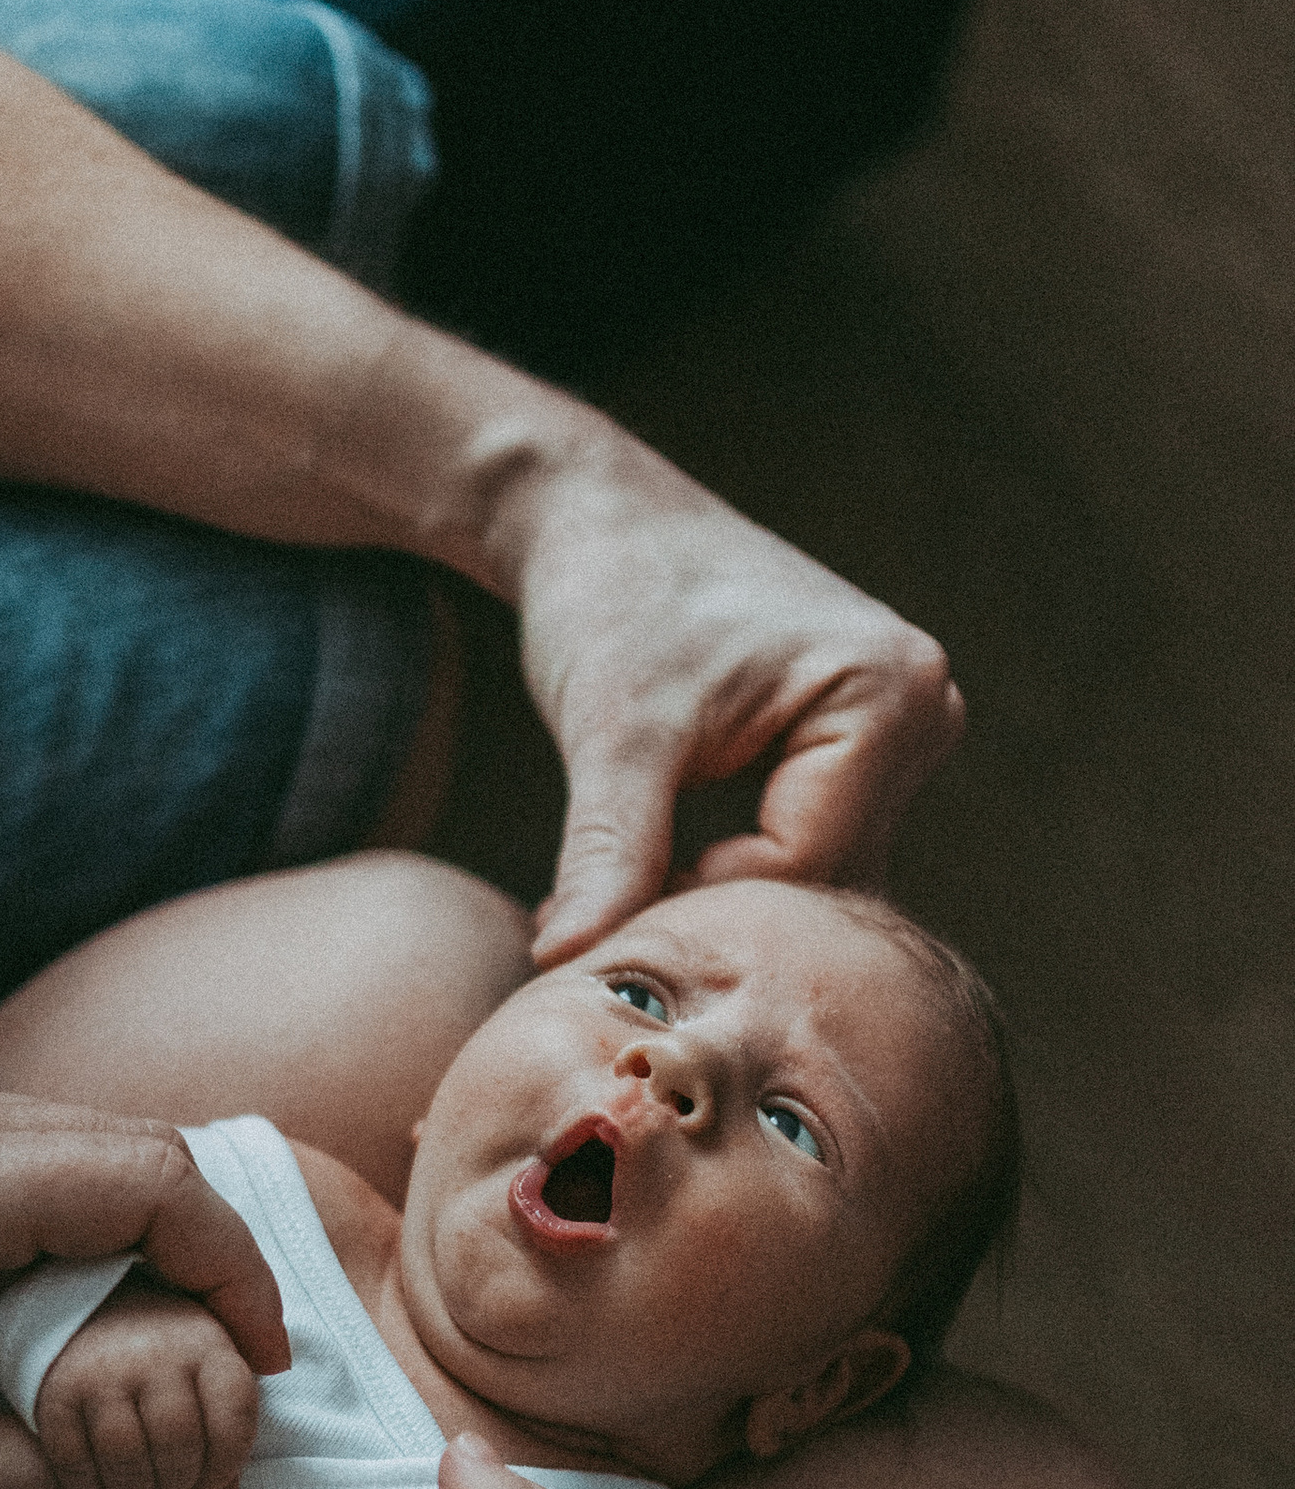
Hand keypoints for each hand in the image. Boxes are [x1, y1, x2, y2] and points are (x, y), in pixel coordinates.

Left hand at [0, 1093, 292, 1488]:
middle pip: (129, 1141)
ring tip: (185, 1339)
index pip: (144, 1175)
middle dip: (209, 1245)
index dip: (234, 1263)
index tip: (267, 1357)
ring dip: (151, 1230)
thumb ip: (50, 1476)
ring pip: (84, 1140)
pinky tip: (94, 1309)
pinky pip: (27, 1155)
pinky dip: (87, 1220)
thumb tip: (179, 1471)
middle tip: (245, 1357)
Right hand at [35, 1280, 259, 1488]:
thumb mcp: (206, 1376)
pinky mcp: (57, 1392)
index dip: (226, 1467)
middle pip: (176, 1439)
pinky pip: (73, 1460)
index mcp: (207, 1345)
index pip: (233, 1416)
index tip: (210, 1488)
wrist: (86, 1316)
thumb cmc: (162, 1361)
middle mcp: (155, 1351)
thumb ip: (224, 1433)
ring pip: (124, 1454)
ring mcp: (102, 1369)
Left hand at [490, 415, 963, 960]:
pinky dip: (732, 865)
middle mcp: (923, 709)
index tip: (607, 897)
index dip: (701, 897)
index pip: (807, 865)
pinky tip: (657, 858)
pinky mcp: (861, 745)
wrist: (601, 523)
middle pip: (825, 875)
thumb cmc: (612, 601)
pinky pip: (807, 844)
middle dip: (715, 901)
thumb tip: (564, 965)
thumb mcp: (611, 736)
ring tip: (621, 879)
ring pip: (816, 871)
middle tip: (601, 909)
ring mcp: (902, 729)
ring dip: (721, 890)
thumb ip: (606, 855)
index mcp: (891, 693)